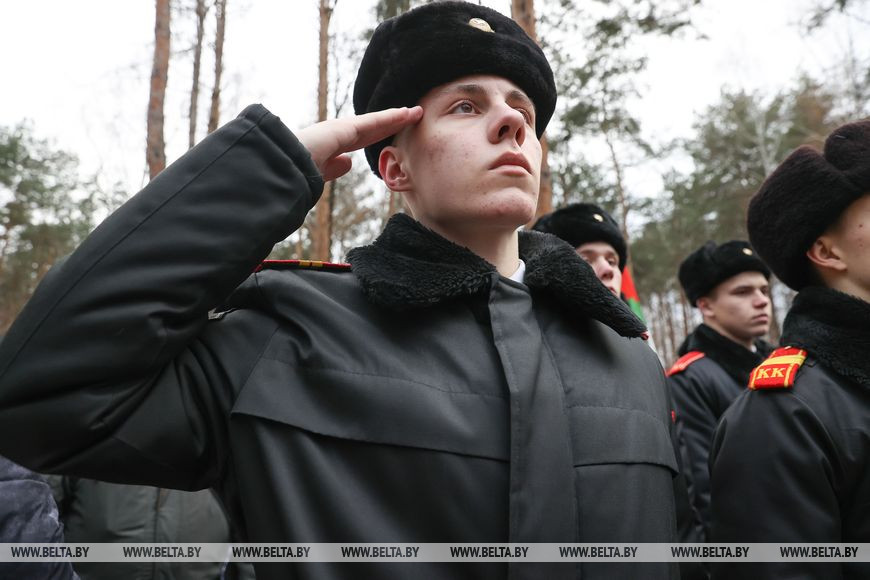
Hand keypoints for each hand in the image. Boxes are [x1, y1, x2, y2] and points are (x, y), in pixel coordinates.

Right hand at [296, 106, 422, 180]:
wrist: (278, 166)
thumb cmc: (291, 174)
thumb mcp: (317, 174)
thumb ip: (332, 168)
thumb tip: (349, 163)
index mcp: (331, 144)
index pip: (360, 138)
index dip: (376, 133)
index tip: (390, 132)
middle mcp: (336, 132)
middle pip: (370, 127)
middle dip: (390, 123)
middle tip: (409, 117)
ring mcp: (339, 128)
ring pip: (374, 122)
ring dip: (395, 117)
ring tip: (414, 113)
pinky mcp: (343, 128)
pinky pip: (372, 122)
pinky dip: (390, 118)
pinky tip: (405, 114)